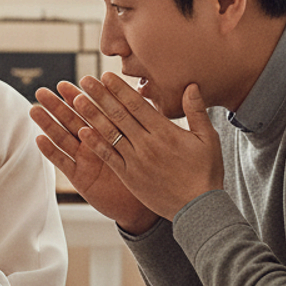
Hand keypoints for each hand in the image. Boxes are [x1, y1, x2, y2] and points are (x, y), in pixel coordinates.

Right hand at [32, 82, 158, 232]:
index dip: (76, 97)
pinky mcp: (80, 178)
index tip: (63, 84)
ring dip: (47, 124)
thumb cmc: (149, 172)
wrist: (144, 204)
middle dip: (55, 106)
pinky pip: (64, 163)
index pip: (89, 111)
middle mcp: (93, 144)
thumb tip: (147, 93)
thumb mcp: (147, 142)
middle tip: (41, 92)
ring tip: (33, 109)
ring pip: (62, 138)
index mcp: (108, 132)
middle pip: (70, 121)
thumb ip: (142, 119)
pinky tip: (39, 139)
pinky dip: (51, 151)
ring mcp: (84, 161)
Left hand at [68, 73, 223, 220]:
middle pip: (119, 115)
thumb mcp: (208, 140)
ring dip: (92, 115)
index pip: (137, 105)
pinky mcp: (129, 177)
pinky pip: (109, 157)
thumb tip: (191, 85)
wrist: (199, 210)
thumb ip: (196, 111)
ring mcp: (135, 161)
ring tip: (76, 100)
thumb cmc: (206, 173)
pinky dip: (96, 144)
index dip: (119, 89)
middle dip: (100, 96)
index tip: (105, 75)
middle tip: (85, 80)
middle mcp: (147, 144)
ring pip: (110, 133)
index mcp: (165, 132)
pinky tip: (83, 132)